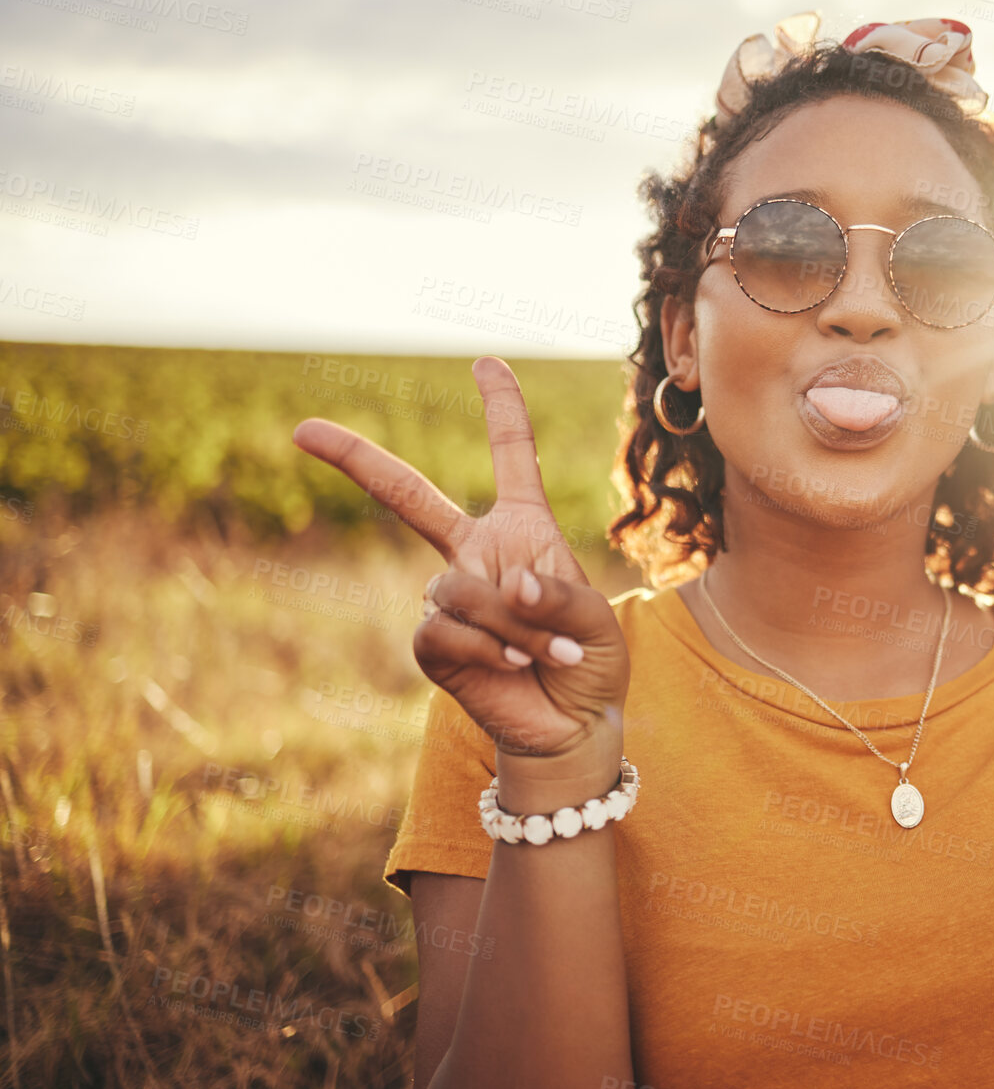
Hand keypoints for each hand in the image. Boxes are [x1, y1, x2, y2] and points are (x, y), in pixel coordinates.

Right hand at [291, 357, 628, 765]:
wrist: (573, 726)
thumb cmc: (590, 665)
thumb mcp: (595, 623)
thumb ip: (558, 597)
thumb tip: (508, 587)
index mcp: (523, 530)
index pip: (511, 457)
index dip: (502, 409)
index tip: (486, 362)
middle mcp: (477, 555)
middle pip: (408, 497)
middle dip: (356, 460)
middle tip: (303, 429)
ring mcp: (450, 598)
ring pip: (458, 588)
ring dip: (510, 624)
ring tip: (545, 653)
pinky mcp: (434, 645)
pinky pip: (445, 630)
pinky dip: (486, 648)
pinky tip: (512, 666)